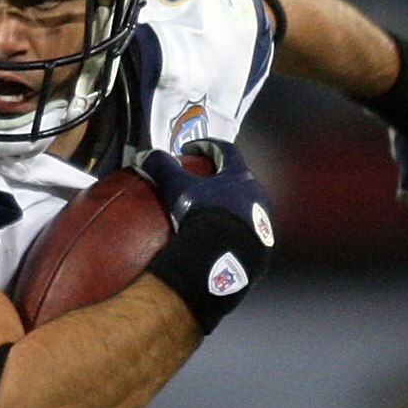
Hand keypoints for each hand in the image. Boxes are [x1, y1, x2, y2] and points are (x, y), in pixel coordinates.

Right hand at [139, 139, 274, 332]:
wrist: (224, 261)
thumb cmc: (204, 216)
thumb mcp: (178, 188)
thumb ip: (162, 167)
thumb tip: (146, 156)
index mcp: (241, 177)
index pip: (226, 150)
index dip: (207, 146)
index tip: (193, 149)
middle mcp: (257, 197)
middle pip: (238, 179)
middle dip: (219, 177)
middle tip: (200, 181)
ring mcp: (261, 224)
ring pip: (244, 207)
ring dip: (227, 205)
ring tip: (207, 212)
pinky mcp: (259, 248)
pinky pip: (244, 233)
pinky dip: (230, 230)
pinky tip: (215, 238)